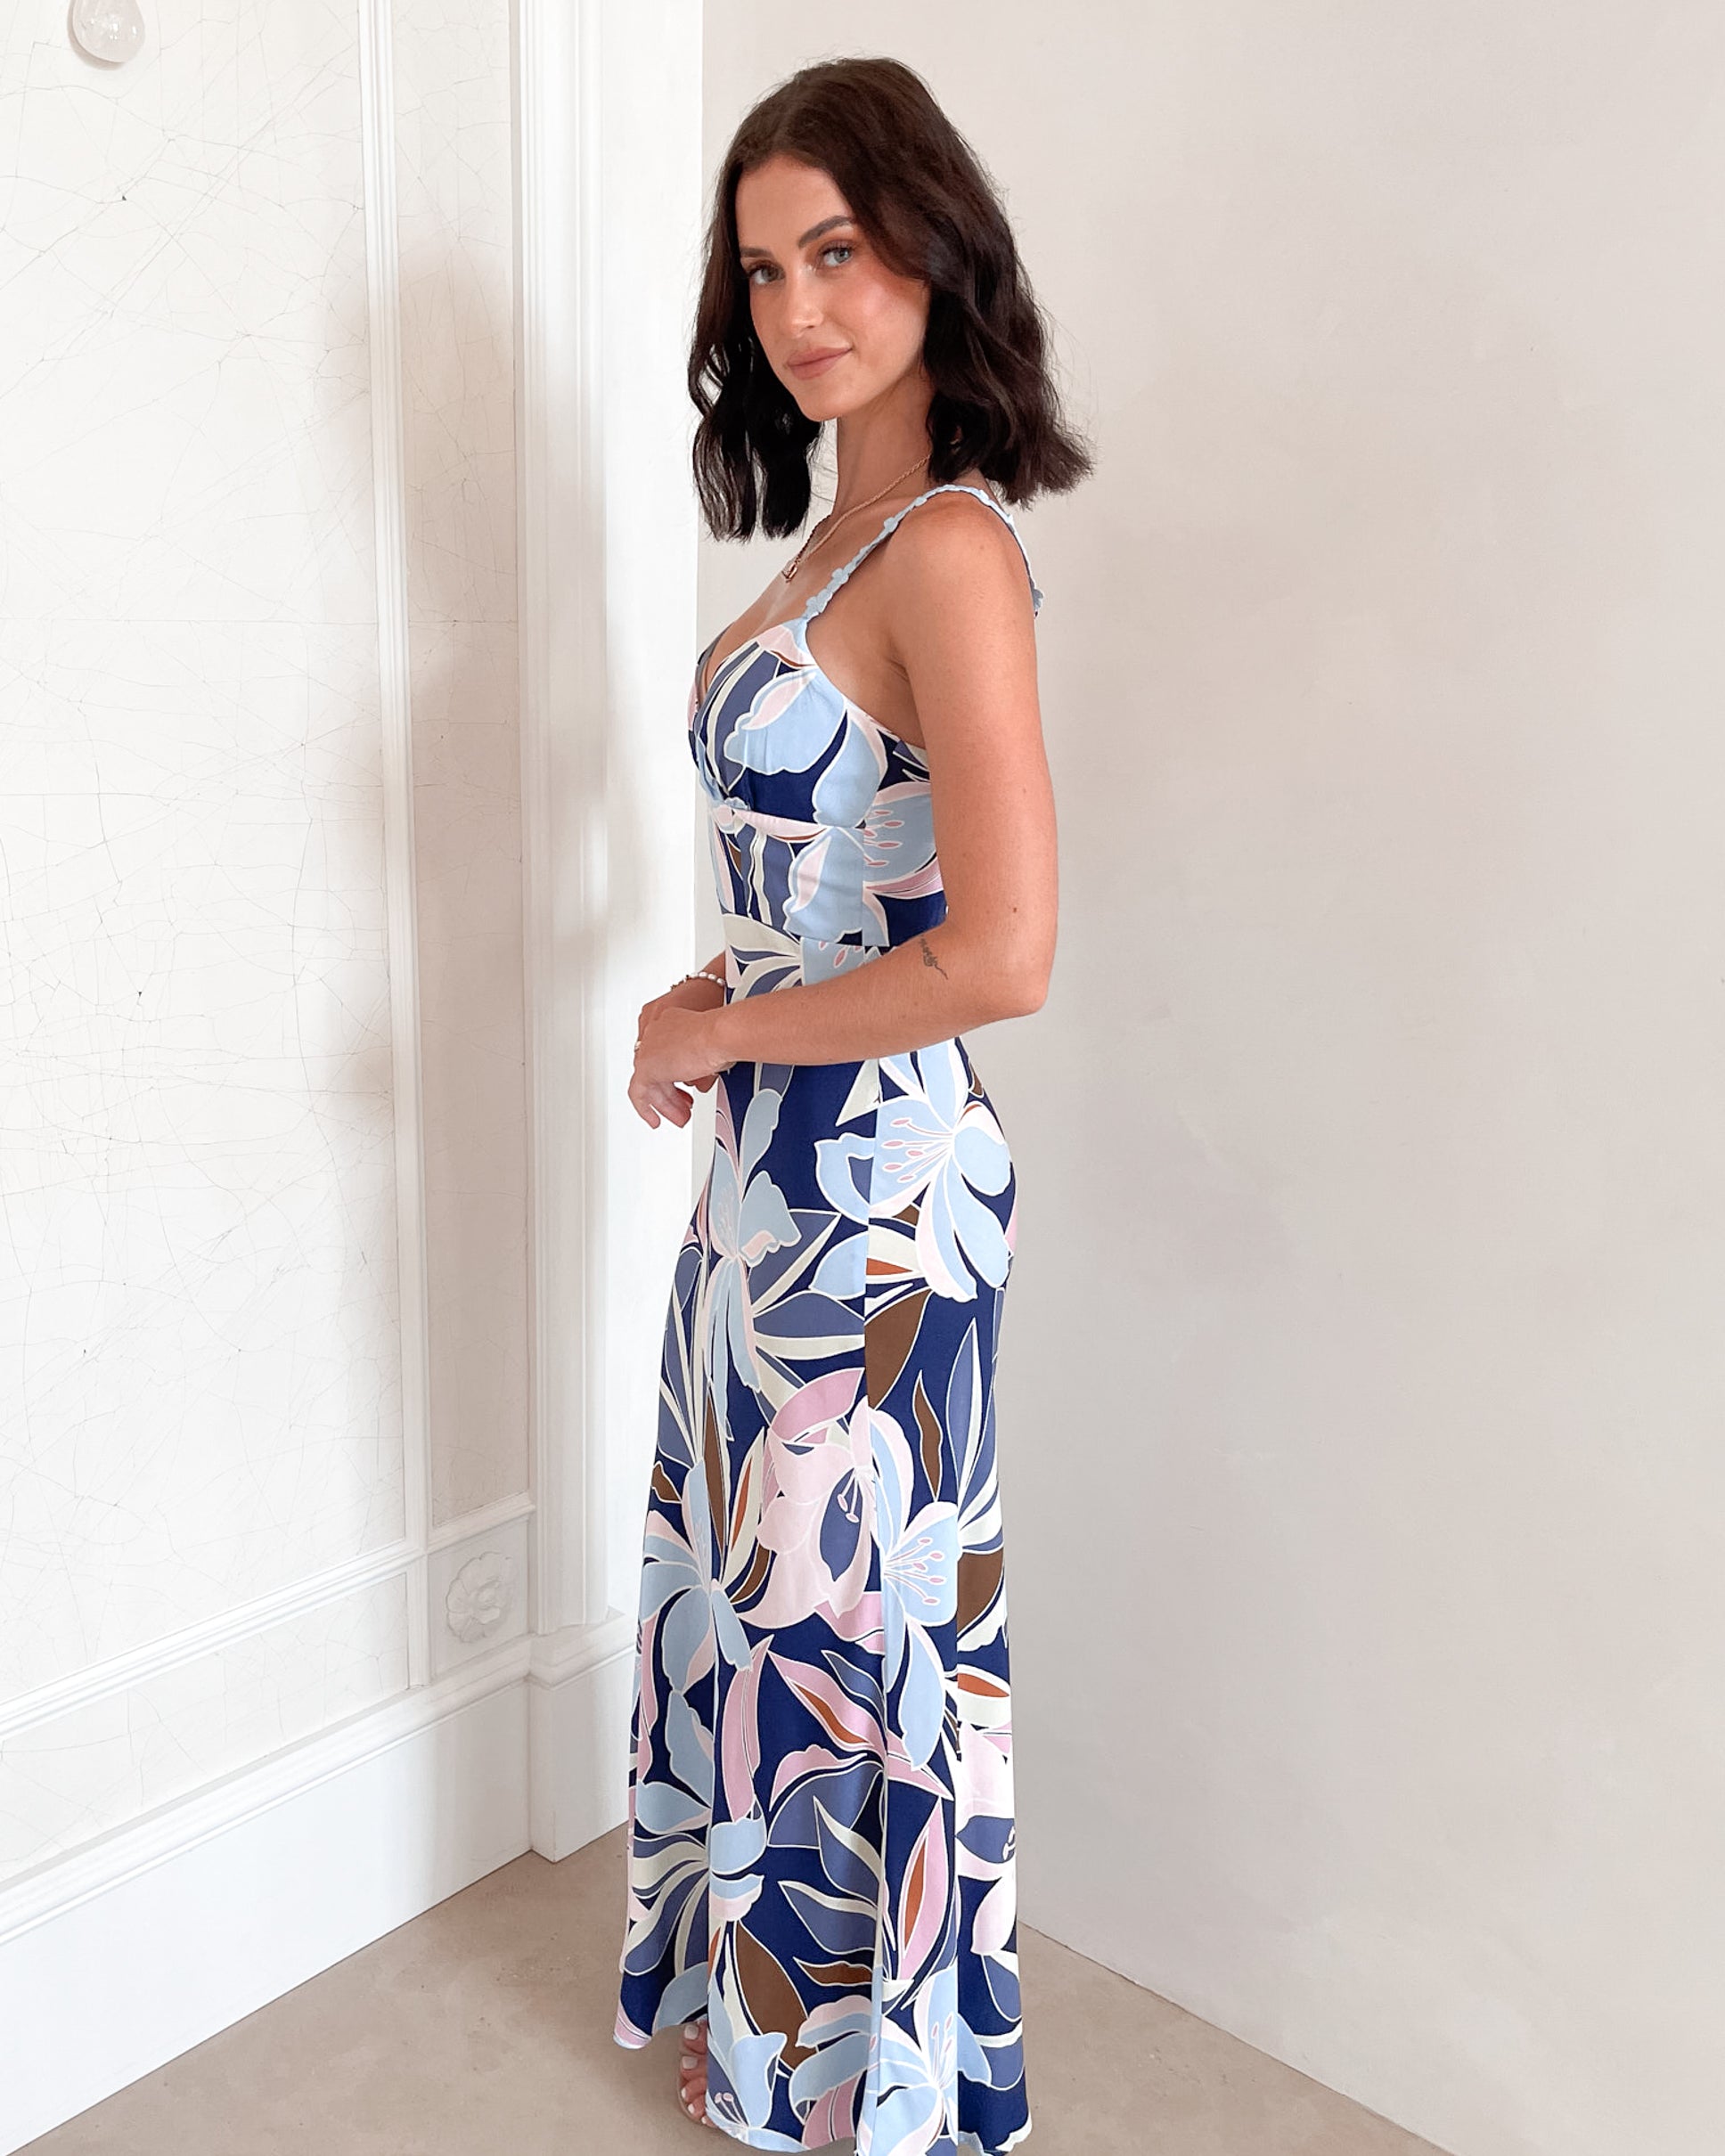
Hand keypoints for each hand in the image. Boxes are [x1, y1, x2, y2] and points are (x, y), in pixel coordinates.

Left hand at [629, 979, 733, 1128]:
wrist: (719, 1034)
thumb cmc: (722, 1036)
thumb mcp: (710, 1051)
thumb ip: (699, 1065)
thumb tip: (699, 1083)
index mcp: (669, 1023)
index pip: (665, 1054)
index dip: (674, 1075)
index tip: (685, 1086)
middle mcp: (655, 1034)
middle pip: (657, 1070)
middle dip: (671, 1093)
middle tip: (682, 1107)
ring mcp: (648, 1049)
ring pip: (650, 1082)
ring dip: (665, 1103)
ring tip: (678, 1117)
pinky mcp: (646, 1066)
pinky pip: (638, 1092)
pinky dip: (646, 1108)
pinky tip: (654, 1120)